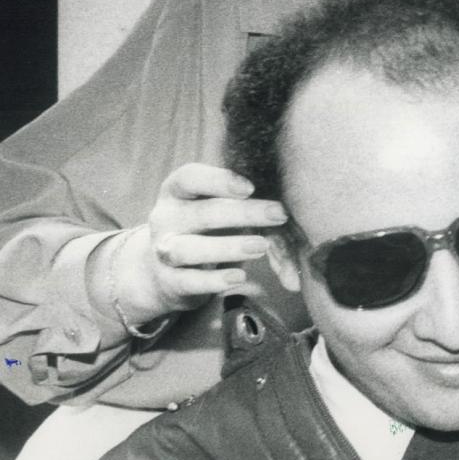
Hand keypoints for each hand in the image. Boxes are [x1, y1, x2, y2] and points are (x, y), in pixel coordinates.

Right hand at [113, 163, 286, 320]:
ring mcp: (162, 251)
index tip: (250, 188)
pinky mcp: (169, 282)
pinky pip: (188, 281)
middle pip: (202, 212)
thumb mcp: (223, 212)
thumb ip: (251, 208)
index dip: (219, 180)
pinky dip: (214, 280)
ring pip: (189, 248)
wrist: (165, 271)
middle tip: (278, 215)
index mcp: (177, 192)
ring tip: (262, 246)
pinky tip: (239, 277)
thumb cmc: (208, 230)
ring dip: (228, 247)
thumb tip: (295, 216)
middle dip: (243, 213)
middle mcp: (166, 218)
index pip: (189, 177)